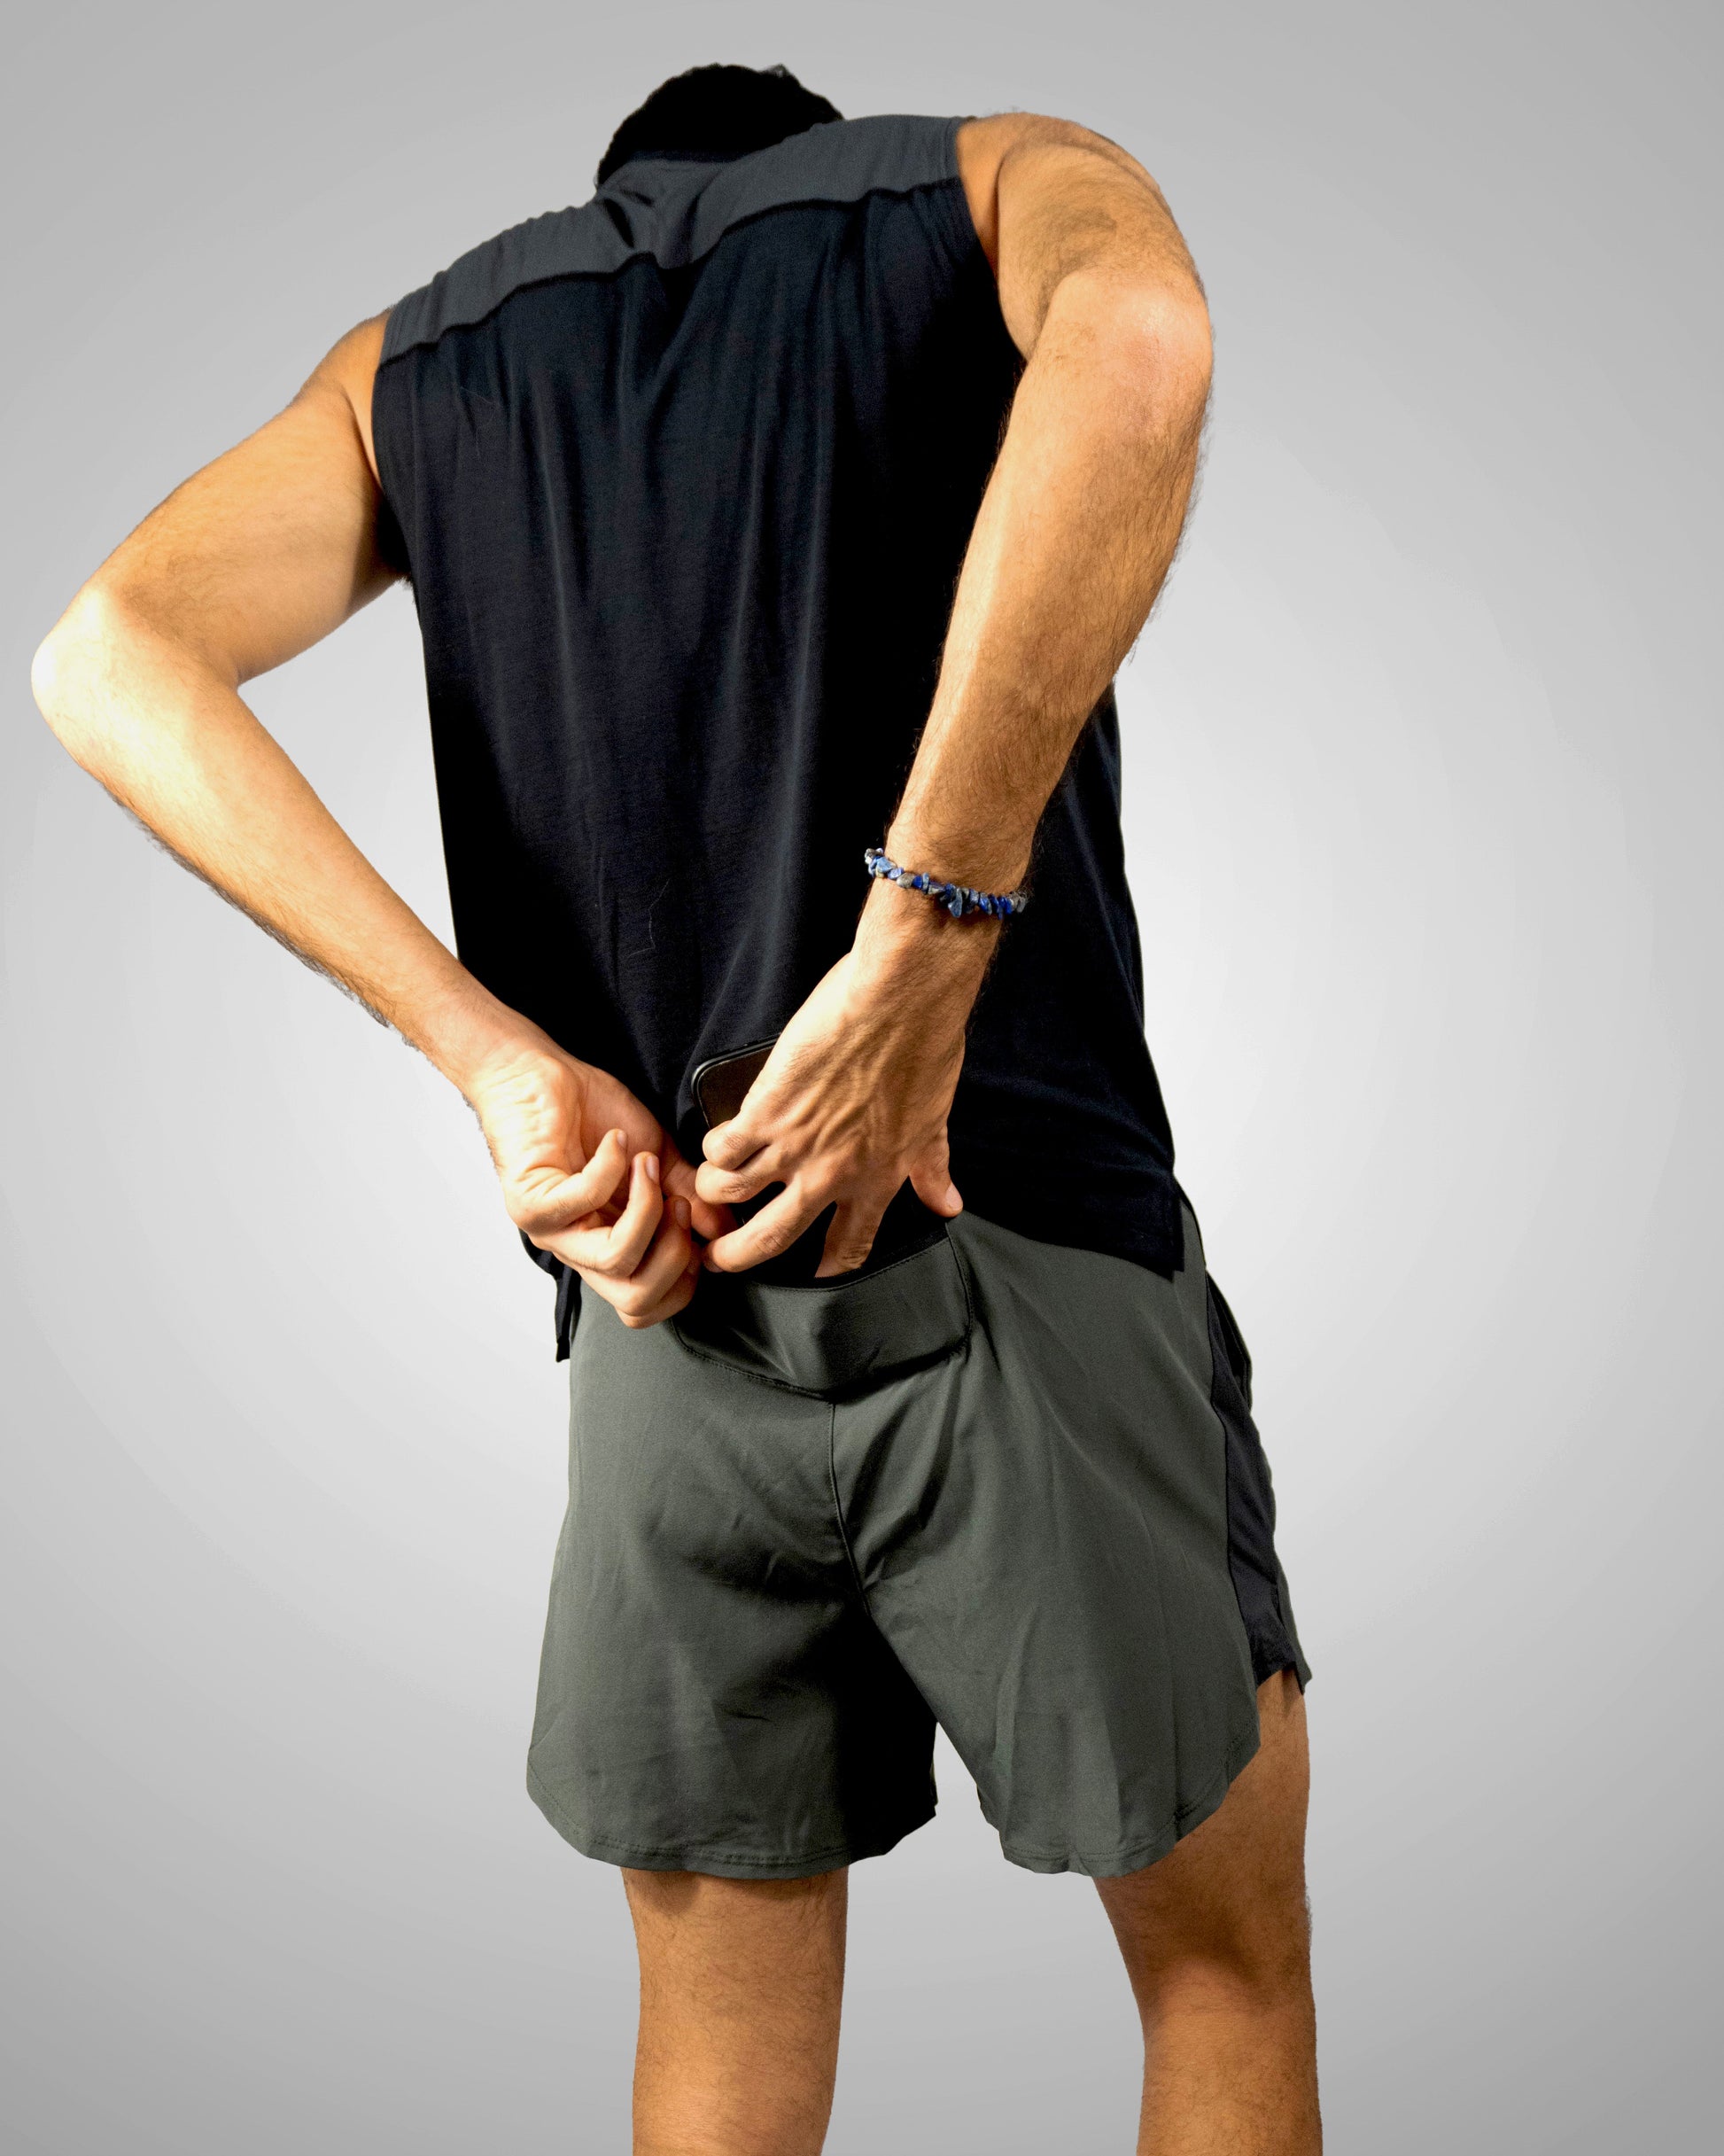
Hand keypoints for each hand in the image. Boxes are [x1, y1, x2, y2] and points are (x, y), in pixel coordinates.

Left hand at [465, 1029, 728, 1328]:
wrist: (536, 1074)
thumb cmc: (589, 1112)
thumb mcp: (657, 1154)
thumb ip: (688, 1193)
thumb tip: (724, 1227)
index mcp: (607, 1245)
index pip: (645, 1305)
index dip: (683, 1278)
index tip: (696, 1226)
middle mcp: (578, 1249)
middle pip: (634, 1301)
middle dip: (675, 1253)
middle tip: (677, 1202)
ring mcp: (551, 1230)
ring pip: (614, 1262)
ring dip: (648, 1209)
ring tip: (647, 1166)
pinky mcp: (531, 1201)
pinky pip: (583, 1202)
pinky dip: (612, 1168)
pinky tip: (615, 1141)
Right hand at [694, 892, 995, 1276]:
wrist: (902, 1001)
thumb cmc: (924, 1050)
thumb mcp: (933, 1121)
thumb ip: (931, 1168)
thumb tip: (948, 1203)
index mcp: (876, 1179)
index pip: (851, 1244)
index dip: (830, 1267)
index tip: (816, 1274)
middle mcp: (831, 1174)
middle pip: (771, 1239)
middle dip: (738, 1257)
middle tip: (717, 1261)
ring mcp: (795, 1145)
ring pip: (733, 1192)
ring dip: (714, 1193)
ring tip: (706, 1188)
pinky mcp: (766, 1109)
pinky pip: (725, 1146)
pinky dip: (714, 1147)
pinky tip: (714, 1141)